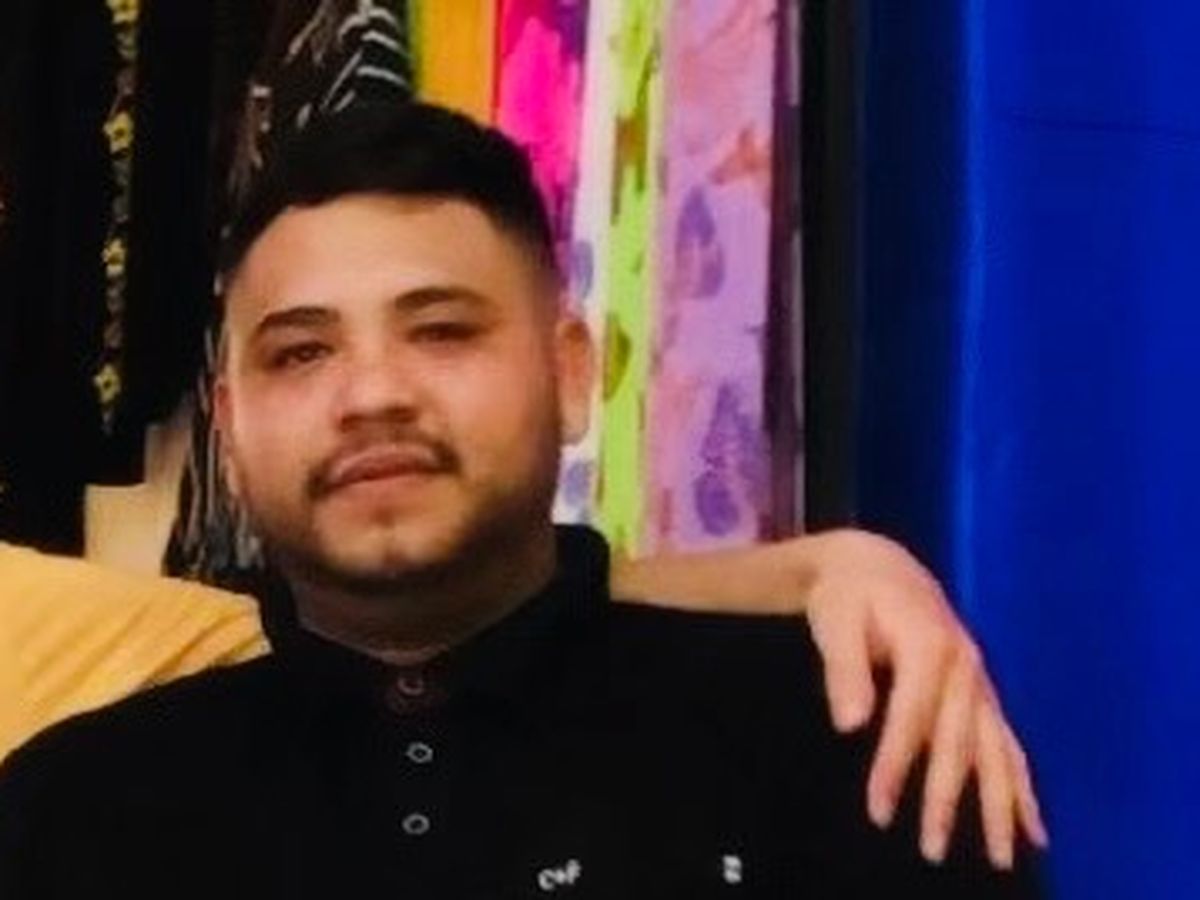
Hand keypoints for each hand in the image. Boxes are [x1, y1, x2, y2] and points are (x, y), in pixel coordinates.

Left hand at [784, 529, 1047, 867]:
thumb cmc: (849, 595)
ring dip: (1000, 803)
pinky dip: (1020, 784)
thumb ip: (844, 670)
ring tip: (1005, 855)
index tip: (880, 810)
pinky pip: (1007, 743)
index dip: (896, 765)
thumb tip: (849, 724)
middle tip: (933, 850)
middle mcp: (964, 666)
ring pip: (996, 748)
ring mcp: (978, 681)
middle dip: (947, 798)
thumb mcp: (836, 620)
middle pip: (958, 741)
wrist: (876, 566)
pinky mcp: (981, 692)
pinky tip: (1032, 825)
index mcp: (930, 645)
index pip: (912, 717)